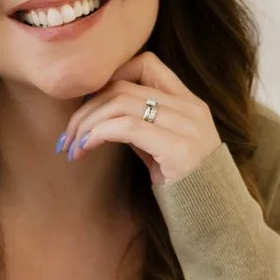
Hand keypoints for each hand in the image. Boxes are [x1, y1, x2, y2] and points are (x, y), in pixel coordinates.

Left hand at [58, 52, 220, 185]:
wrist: (212, 216)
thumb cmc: (182, 184)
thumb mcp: (160, 147)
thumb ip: (139, 124)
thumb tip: (98, 112)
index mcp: (189, 102)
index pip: (146, 63)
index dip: (112, 76)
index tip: (89, 104)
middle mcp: (190, 107)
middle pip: (123, 87)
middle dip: (87, 108)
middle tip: (67, 134)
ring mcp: (186, 125)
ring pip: (120, 104)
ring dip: (86, 124)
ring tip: (71, 146)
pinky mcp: (177, 147)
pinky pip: (126, 128)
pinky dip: (97, 135)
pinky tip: (84, 150)